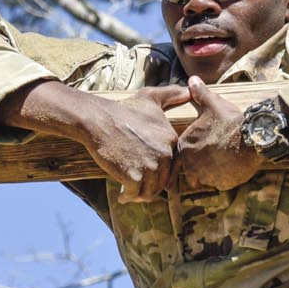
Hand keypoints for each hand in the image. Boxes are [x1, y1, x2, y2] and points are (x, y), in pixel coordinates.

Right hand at [82, 84, 190, 202]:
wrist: (99, 119)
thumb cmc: (123, 109)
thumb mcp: (150, 98)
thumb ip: (172, 95)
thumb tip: (189, 90)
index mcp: (171, 140)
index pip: (172, 167)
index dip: (160, 173)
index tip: (148, 174)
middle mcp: (164, 155)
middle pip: (162, 182)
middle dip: (150, 186)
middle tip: (137, 186)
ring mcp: (150, 167)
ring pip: (150, 192)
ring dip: (140, 195)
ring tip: (130, 192)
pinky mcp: (134, 177)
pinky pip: (135, 195)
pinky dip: (127, 197)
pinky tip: (121, 195)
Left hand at [175, 76, 261, 191]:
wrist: (254, 137)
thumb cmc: (230, 120)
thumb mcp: (213, 104)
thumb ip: (200, 93)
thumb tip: (192, 79)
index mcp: (185, 146)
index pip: (184, 152)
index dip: (196, 147)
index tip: (207, 143)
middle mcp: (191, 165)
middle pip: (193, 167)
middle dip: (201, 162)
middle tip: (216, 152)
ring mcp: (207, 176)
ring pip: (205, 177)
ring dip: (212, 171)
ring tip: (225, 160)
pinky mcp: (222, 184)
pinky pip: (220, 183)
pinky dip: (225, 177)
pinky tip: (234, 166)